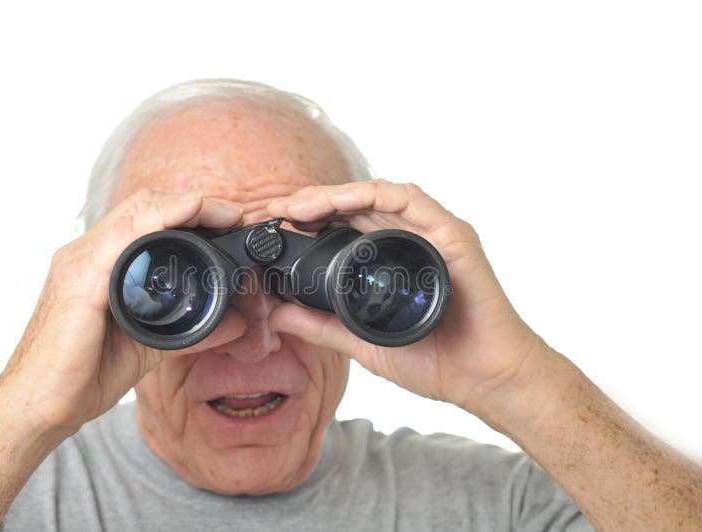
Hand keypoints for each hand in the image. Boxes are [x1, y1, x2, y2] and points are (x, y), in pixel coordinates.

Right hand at [0, 189, 247, 435]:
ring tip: (223, 213)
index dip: (188, 210)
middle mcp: (86, 254)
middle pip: (143, 204)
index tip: (227, 220)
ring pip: (136, 211)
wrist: (41, 406)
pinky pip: (122, 238)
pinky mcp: (80, 281)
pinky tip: (188, 217)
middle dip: (193, 201)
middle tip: (233, 214)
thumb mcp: (153, 344)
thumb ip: (194, 330)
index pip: (146, 217)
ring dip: (184, 205)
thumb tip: (237, 322)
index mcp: (100, 263)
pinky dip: (159, 220)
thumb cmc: (84, 373)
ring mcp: (80, 263)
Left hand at [266, 179, 544, 412]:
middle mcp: (411, 240)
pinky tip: (344, 201)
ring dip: (335, 194)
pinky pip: (412, 201)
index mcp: (391, 259)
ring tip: (298, 206)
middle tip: (274, 209)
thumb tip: (278, 315)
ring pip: (378, 196)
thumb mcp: (362, 340)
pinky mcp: (454, 236)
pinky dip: (375, 196)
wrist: (485, 379)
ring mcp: (433, 234)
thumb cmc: (437, 360)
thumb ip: (322, 326)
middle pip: (355, 205)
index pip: (344, 225)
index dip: (307, 219)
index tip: (273, 225)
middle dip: (311, 202)